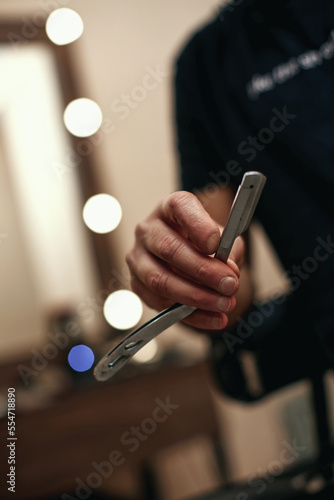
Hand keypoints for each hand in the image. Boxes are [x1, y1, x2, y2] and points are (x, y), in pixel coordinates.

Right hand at [126, 191, 244, 329]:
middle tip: (230, 285)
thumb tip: (228, 272)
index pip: (179, 207)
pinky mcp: (136, 284)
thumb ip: (229, 250)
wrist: (188, 257)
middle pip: (169, 249)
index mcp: (170, 207)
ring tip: (224, 304)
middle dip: (203, 271)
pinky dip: (190, 315)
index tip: (216, 245)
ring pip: (160, 280)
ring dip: (196, 297)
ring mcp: (137, 257)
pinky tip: (214, 318)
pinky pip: (160, 304)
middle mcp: (148, 229)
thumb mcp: (223, 239)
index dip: (198, 226)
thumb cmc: (205, 243)